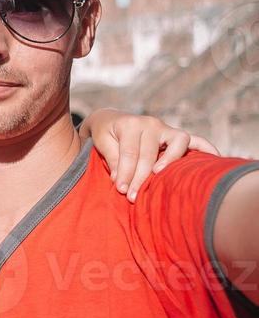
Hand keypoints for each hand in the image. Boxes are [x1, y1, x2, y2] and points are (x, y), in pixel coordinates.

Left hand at [83, 109, 219, 201]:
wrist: (111, 120)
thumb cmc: (105, 133)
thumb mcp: (101, 141)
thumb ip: (111, 158)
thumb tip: (120, 179)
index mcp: (130, 124)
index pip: (130, 153)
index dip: (125, 173)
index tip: (121, 190)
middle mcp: (151, 124)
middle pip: (150, 154)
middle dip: (141, 178)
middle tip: (132, 197)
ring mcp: (166, 128)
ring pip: (177, 143)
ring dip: (170, 161)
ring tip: (160, 177)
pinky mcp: (176, 135)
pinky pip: (196, 140)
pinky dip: (206, 148)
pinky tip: (215, 159)